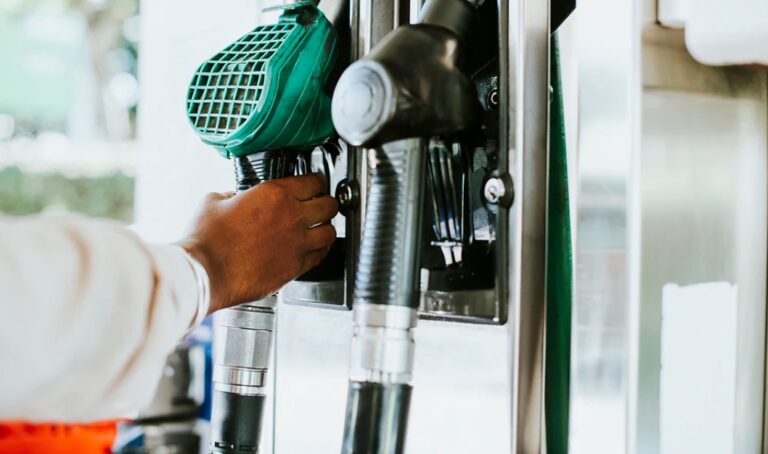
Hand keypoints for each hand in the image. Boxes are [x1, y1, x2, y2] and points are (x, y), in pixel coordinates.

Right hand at [179, 174, 338, 312]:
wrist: (205, 272)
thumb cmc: (206, 239)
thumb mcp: (215, 201)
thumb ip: (233, 195)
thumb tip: (236, 198)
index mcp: (275, 193)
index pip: (314, 181)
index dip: (316, 182)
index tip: (314, 185)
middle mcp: (292, 216)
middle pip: (329, 205)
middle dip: (326, 203)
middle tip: (320, 205)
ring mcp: (297, 243)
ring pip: (330, 232)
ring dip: (326, 228)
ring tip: (320, 228)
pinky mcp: (295, 267)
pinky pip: (320, 256)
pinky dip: (320, 251)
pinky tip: (313, 249)